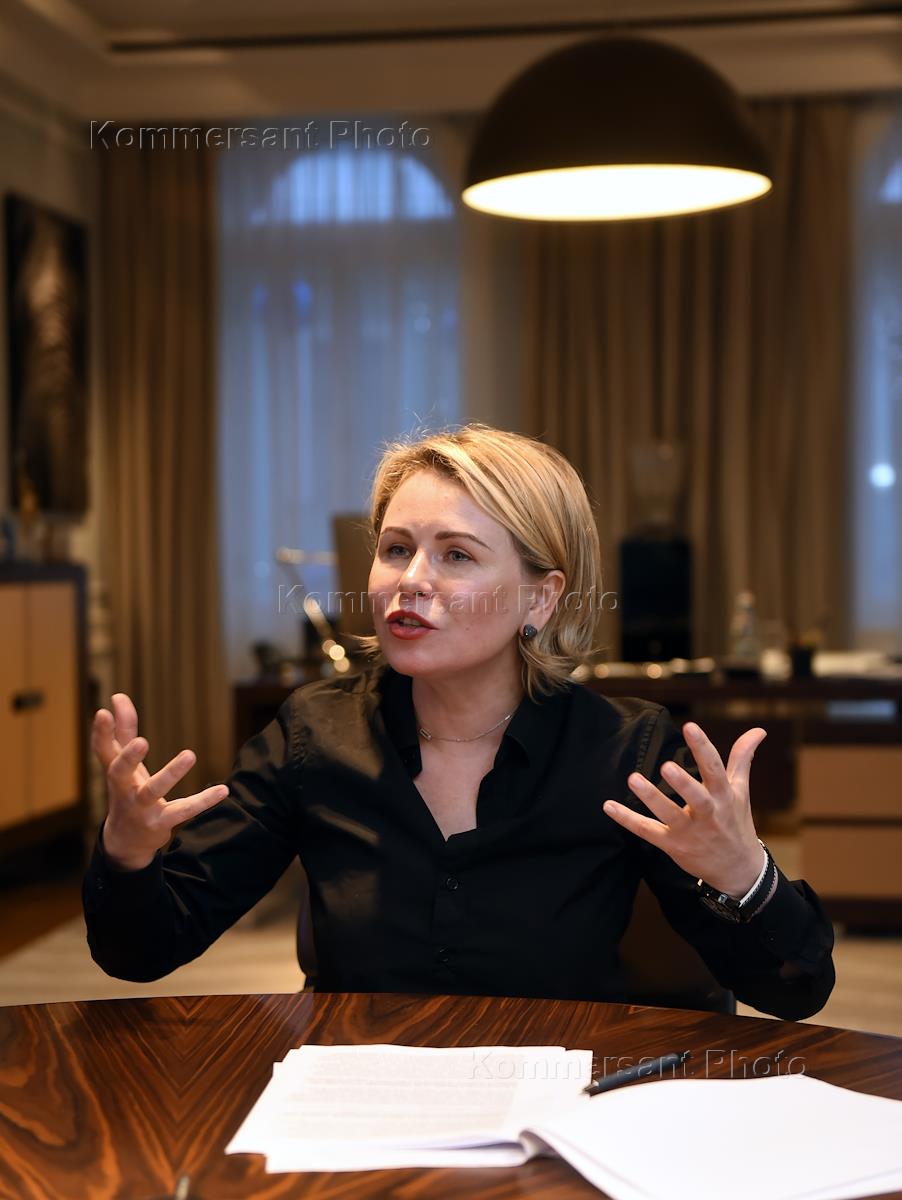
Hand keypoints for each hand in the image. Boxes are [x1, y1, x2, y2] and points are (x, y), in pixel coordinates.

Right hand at [92, 692, 228, 871]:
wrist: (126, 842)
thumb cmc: (126, 791)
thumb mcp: (123, 764)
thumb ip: (123, 731)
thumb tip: (117, 696)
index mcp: (115, 772)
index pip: (104, 751)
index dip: (101, 732)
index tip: (103, 712)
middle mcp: (123, 790)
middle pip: (119, 773)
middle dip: (128, 758)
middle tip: (142, 741)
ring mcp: (141, 808)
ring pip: (153, 791)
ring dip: (171, 773)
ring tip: (190, 754)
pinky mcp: (160, 823)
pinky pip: (182, 811)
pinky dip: (203, 801)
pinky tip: (223, 789)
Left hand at [603, 721, 766, 897]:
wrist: (738, 870)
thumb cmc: (736, 823)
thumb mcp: (740, 791)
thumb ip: (742, 758)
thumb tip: (758, 730)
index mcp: (723, 797)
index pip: (714, 769)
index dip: (703, 748)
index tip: (690, 726)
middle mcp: (708, 814)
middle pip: (696, 798)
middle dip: (683, 784)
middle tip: (667, 766)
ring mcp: (689, 832)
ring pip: (668, 815)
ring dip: (651, 798)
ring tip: (633, 779)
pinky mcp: (672, 845)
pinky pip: (647, 832)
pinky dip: (627, 820)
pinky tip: (609, 806)